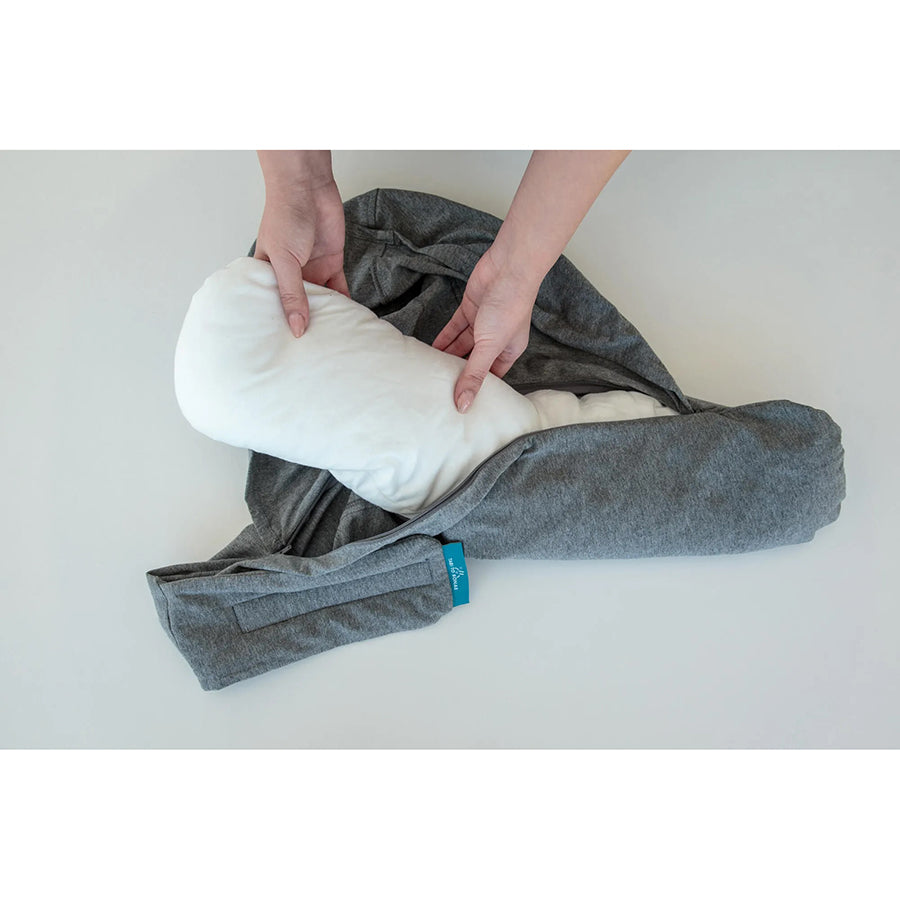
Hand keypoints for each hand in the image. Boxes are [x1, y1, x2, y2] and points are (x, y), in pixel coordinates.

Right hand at [254, 159, 349, 337]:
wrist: (308, 186)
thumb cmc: (285, 215)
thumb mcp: (284, 260)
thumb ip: (292, 294)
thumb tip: (297, 327)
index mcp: (267, 274)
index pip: (271, 305)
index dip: (277, 325)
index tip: (283, 348)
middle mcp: (289, 275)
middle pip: (297, 306)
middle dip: (304, 325)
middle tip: (310, 354)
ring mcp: (311, 269)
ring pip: (320, 300)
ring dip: (326, 316)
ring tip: (331, 342)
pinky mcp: (331, 263)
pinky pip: (338, 288)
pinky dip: (344, 302)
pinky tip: (349, 321)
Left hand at [431, 244, 538, 412]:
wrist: (509, 268)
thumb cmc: (509, 306)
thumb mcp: (489, 347)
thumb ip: (473, 375)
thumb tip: (464, 406)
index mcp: (509, 352)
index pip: (492, 378)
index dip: (477, 390)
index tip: (461, 404)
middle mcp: (496, 340)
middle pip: (474, 362)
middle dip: (459, 374)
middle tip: (440, 391)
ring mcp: (482, 324)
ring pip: (461, 346)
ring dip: (447, 357)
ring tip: (430, 374)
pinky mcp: (470, 310)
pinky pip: (454, 329)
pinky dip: (444, 339)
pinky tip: (430, 351)